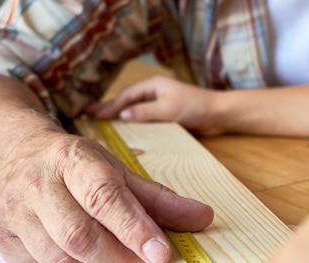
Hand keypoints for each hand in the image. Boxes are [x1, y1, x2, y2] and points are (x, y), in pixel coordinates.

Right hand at [0, 131, 213, 262]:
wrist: (17, 155)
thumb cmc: (77, 167)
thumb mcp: (120, 172)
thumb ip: (161, 199)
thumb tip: (204, 218)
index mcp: (71, 158)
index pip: (104, 197)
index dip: (135, 229)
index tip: (162, 254)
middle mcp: (35, 182)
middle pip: (78, 235)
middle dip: (120, 259)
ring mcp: (11, 210)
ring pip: (60, 258)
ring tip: (119, 260)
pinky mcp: (0, 235)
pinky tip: (84, 257)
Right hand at [86, 76, 224, 135]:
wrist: (219, 114)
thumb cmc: (195, 107)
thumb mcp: (167, 109)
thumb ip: (144, 112)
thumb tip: (122, 116)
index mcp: (153, 86)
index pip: (126, 97)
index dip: (109, 106)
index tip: (93, 114)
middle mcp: (155, 92)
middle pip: (128, 101)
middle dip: (110, 108)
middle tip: (90, 115)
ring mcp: (161, 104)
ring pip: (136, 110)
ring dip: (121, 116)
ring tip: (103, 123)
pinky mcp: (167, 115)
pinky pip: (146, 118)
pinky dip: (134, 123)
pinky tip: (128, 131)